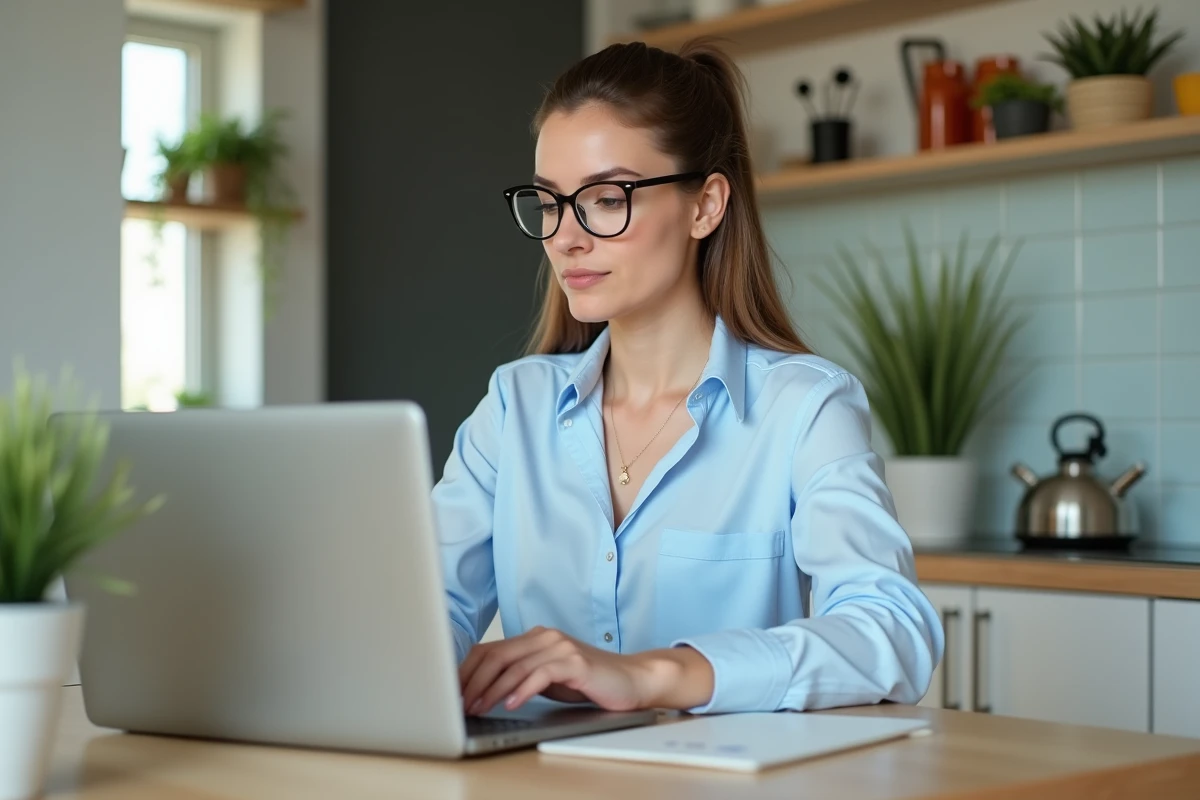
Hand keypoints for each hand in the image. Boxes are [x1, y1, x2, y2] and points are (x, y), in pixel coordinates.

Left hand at [459, 627, 644, 715]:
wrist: (632, 680)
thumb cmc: (588, 682)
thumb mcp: (547, 679)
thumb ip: (520, 677)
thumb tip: (481, 692)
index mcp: (534, 638)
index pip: (489, 650)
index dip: (466, 671)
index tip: (452, 693)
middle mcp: (545, 637)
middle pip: (496, 655)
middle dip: (473, 681)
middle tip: (460, 704)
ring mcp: (560, 647)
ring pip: (514, 665)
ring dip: (492, 690)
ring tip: (478, 708)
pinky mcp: (576, 662)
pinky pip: (541, 674)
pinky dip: (522, 690)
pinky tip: (512, 704)